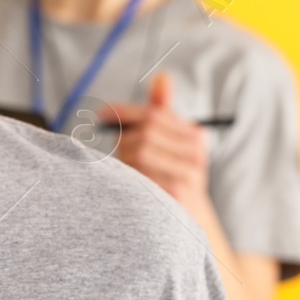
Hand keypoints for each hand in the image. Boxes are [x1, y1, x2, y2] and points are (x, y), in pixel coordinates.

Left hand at [100, 72, 209, 210]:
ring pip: (140, 153)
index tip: (103, 113)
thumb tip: (162, 76)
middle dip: (125, 140)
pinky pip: (142, 177)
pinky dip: (130, 177)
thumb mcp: (171, 143)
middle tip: (119, 152)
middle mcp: (196, 153)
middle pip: (145, 132)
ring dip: (126, 160)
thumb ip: (163, 112)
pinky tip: (132, 184)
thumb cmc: (173, 176)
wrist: (188, 222)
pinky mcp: (177, 196)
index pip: (154, 115)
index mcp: (195, 136)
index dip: (125, 112)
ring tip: (128, 170)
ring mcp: (189, 175)